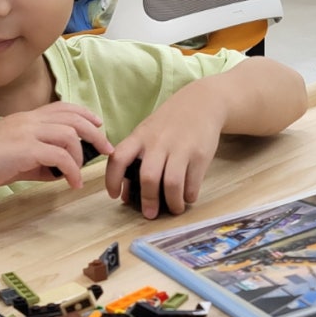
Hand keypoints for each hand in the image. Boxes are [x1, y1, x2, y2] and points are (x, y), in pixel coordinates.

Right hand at [0, 104, 113, 194]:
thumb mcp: (14, 158)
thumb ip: (38, 161)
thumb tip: (60, 172)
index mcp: (26, 118)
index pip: (63, 107)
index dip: (85, 114)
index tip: (99, 127)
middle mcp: (29, 120)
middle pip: (74, 117)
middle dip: (96, 134)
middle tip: (106, 150)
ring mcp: (27, 132)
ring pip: (70, 135)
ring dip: (81, 156)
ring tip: (79, 173)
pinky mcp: (25, 149)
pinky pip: (60, 156)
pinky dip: (72, 171)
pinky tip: (71, 183)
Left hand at [106, 88, 222, 218]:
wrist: (202, 102)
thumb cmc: (169, 123)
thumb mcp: (147, 133)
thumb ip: (134, 159)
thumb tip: (126, 194)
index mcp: (140, 137)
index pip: (118, 158)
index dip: (112, 180)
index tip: (114, 196)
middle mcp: (159, 142)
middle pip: (148, 176)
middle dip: (148, 200)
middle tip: (150, 214)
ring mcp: (181, 148)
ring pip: (172, 183)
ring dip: (172, 203)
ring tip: (174, 209)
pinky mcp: (200, 154)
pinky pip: (192, 182)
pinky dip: (189, 195)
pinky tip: (187, 196)